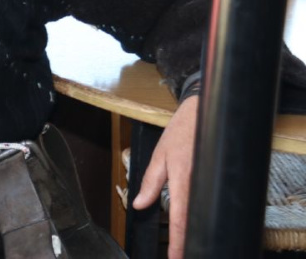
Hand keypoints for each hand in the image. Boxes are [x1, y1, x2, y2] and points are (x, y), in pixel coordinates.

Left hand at [133, 96, 197, 258]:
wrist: (203, 113)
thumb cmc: (181, 132)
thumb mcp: (159, 156)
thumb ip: (150, 182)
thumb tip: (139, 204)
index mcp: (182, 180)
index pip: (181, 219)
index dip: (179, 242)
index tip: (176, 258)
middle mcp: (199, 185)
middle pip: (194, 222)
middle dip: (187, 242)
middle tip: (180, 255)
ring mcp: (211, 183)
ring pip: (204, 215)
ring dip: (194, 230)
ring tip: (186, 246)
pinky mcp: (217, 181)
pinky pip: (210, 204)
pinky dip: (202, 216)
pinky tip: (196, 224)